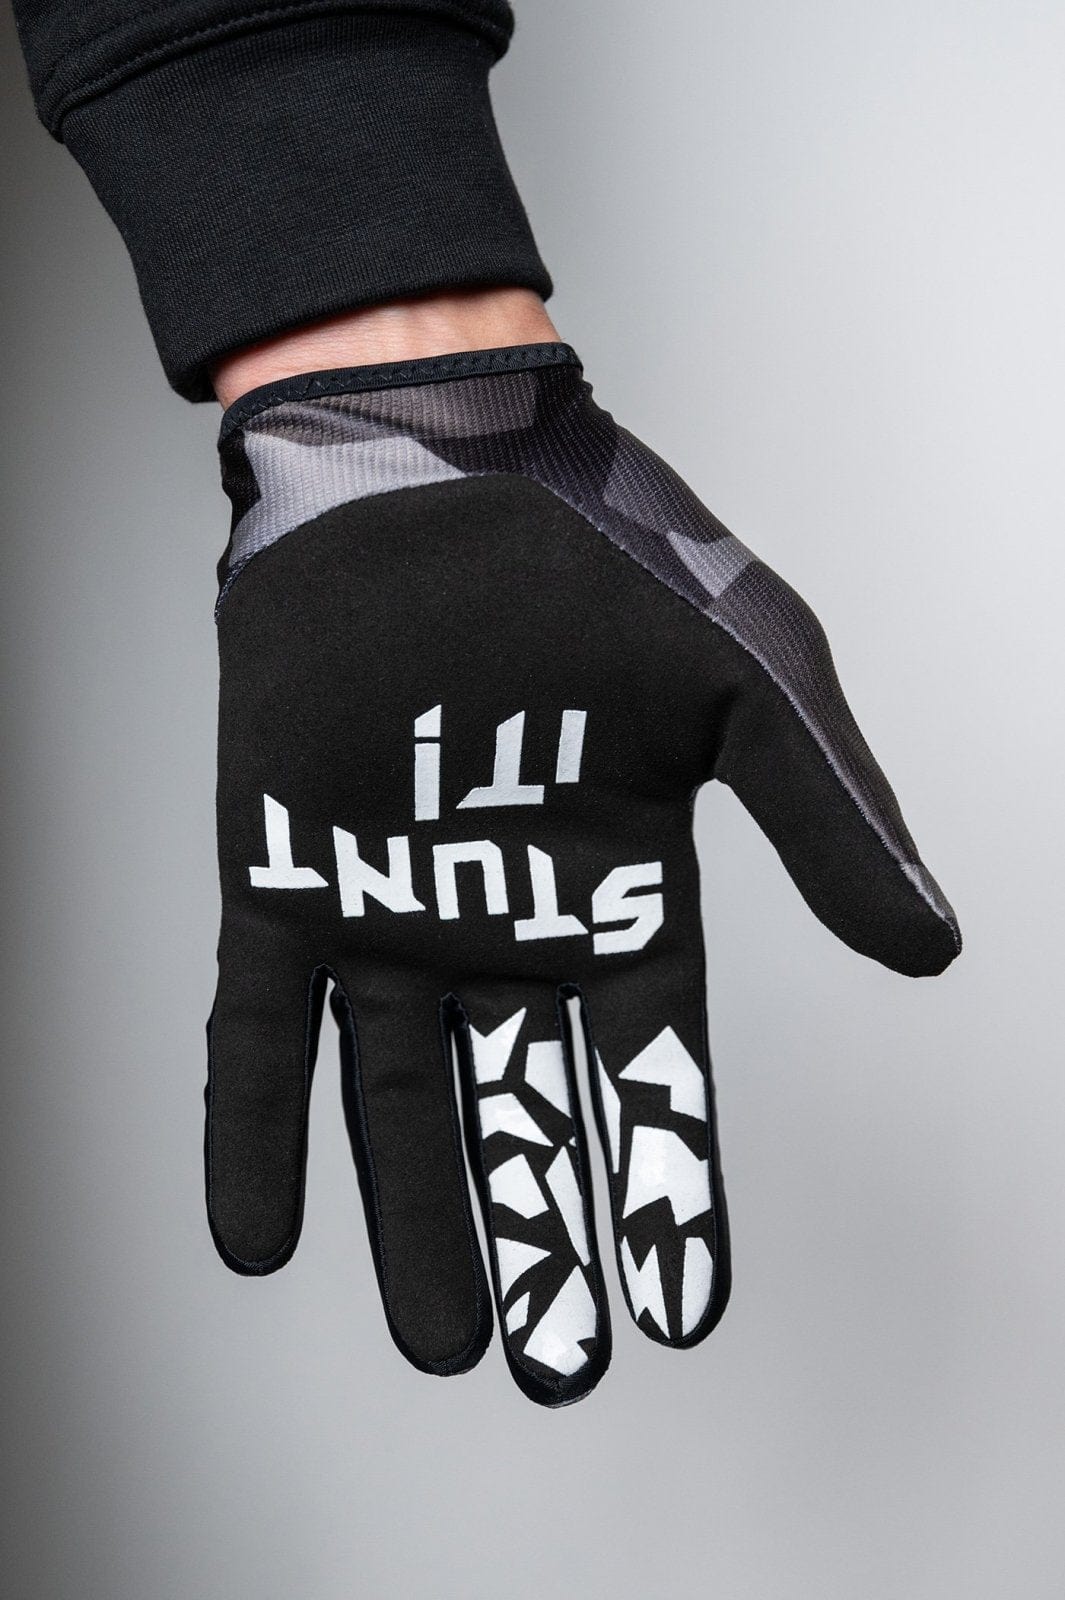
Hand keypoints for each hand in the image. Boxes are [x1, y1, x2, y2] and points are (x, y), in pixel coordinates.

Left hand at [207, 341, 958, 1405]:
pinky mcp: (284, 880)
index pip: (650, 1076)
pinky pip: (261, 1030)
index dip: (671, 1195)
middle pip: (529, 1119)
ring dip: (418, 1223)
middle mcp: (504, 926)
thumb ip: (831, 821)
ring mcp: (391, 909)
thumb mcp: (752, 686)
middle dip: (546, 1241)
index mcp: (616, 893)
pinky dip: (258, 1132)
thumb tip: (929, 951)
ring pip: (399, 1104)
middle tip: (555, 1366)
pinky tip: (259, 1238)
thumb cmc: (602, 555)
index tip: (683, 1308)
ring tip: (442, 1344)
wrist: (432, 463)